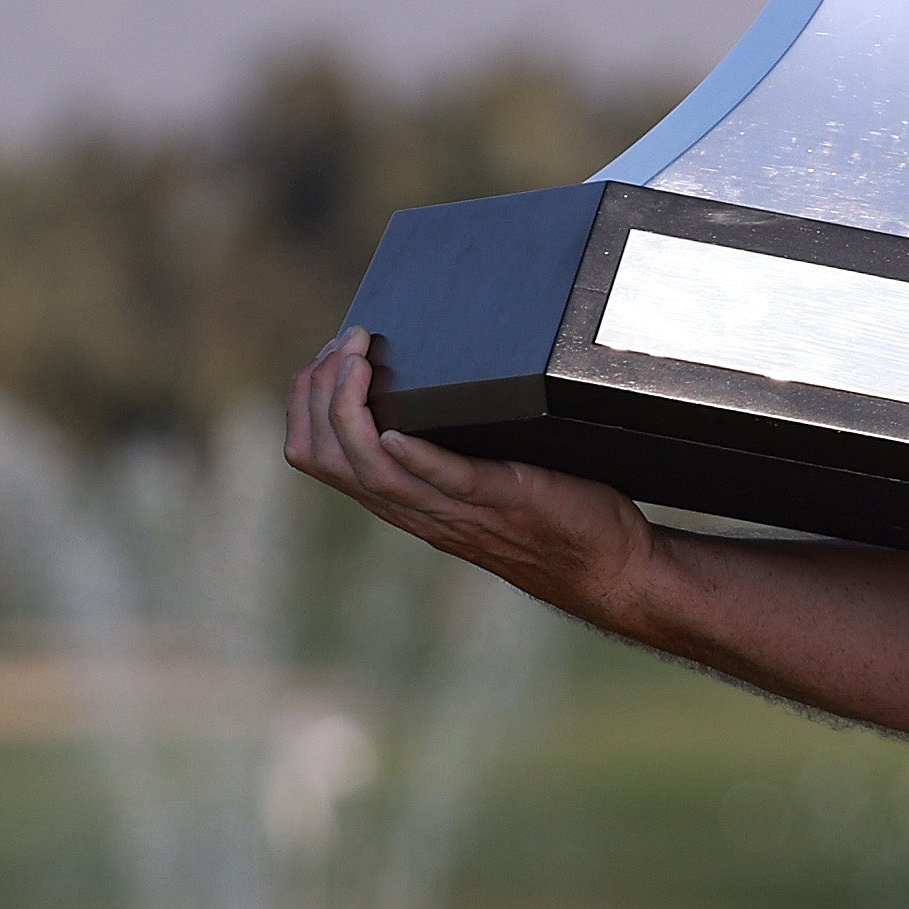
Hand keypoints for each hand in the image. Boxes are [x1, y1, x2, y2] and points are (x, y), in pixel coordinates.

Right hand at [283, 328, 652, 620]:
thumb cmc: (543, 509)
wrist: (602, 564)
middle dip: (320, 393)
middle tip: (345, 344)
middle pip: (329, 458)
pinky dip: (414, 457)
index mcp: (400, 498)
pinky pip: (444, 482)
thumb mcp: (470, 475)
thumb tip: (423, 382)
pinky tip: (397, 433)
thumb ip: (438, 442)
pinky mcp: (500, 499)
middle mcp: (414, 507)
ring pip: (371, 471)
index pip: (314, 455)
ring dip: (353, 411)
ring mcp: (454, 509)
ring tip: (358, 363)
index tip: (329, 354)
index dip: (306, 400)